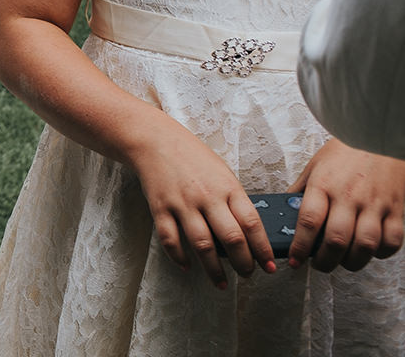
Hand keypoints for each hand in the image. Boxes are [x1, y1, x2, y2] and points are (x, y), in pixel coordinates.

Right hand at [128, 125, 275, 287]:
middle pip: (231, 238)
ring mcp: (182, 203)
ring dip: (214, 269)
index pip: (252, 224)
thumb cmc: (192, 156)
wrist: (154, 140)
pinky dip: (179, 257)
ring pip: (202, 245)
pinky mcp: (160, 208)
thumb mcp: (222, 172)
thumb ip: (234, 199)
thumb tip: (249, 232)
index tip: (269, 266)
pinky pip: (170, 239)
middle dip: (243, 263)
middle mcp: (206, 197)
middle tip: (248, 275)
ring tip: (222, 283)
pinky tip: (188, 266)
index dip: (263, 249)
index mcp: (227, 187)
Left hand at [286, 138, 404, 271]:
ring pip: (365, 245)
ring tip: (343, 262)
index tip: (294, 260)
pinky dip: (381, 253)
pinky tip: (370, 251)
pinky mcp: (397, 209)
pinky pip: (392, 241)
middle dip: (324, 262)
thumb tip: (286, 212)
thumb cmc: (345, 150)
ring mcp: (375, 204)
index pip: (308, 222)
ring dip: (352, 262)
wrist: (378, 135)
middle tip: (318, 265)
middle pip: (336, 240)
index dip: (299, 247)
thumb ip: (302, 190)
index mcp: (324, 185)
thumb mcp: (315, 165)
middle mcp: (349, 196)